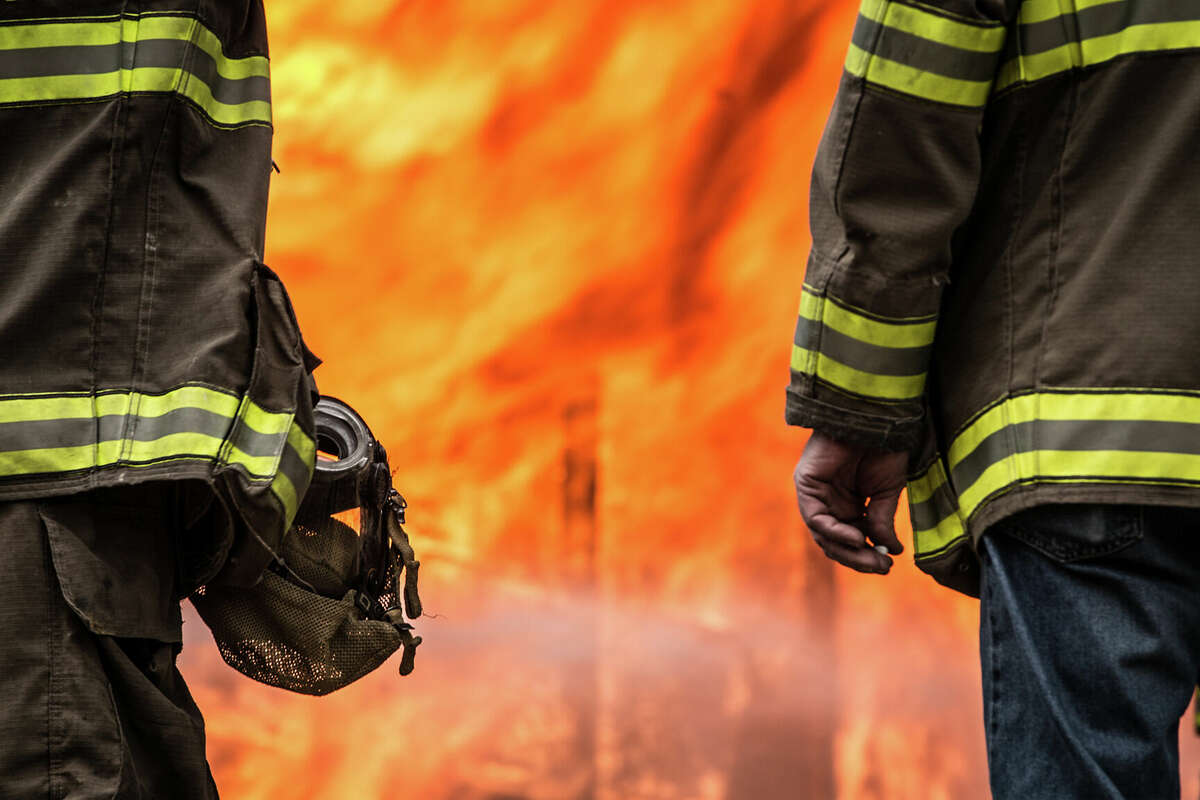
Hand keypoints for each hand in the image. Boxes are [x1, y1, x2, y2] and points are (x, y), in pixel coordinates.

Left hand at [793, 431, 907, 573]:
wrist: (876, 419)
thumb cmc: (883, 449)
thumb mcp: (886, 492)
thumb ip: (881, 521)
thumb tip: (891, 551)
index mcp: (848, 504)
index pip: (850, 540)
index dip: (867, 556)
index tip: (888, 566)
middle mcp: (829, 502)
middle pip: (835, 542)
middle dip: (858, 558)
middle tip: (882, 568)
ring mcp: (815, 493)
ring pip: (823, 535)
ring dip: (847, 550)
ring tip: (872, 557)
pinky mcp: (805, 483)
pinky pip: (814, 517)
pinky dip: (834, 531)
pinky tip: (857, 538)